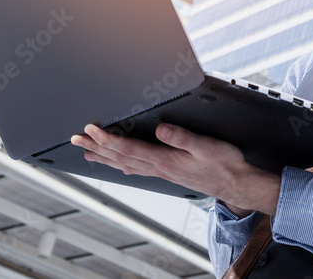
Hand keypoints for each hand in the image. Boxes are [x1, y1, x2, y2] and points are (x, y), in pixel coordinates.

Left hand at [70, 123, 280, 215]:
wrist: (235, 183)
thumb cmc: (224, 164)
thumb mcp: (207, 146)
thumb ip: (182, 136)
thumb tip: (160, 129)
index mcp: (165, 159)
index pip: (128, 147)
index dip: (106, 138)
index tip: (90, 129)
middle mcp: (159, 167)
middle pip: (120, 156)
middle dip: (96, 146)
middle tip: (76, 139)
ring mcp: (162, 172)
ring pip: (125, 163)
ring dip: (104, 156)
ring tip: (87, 152)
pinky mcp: (168, 172)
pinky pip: (136, 168)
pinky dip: (121, 165)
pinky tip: (117, 165)